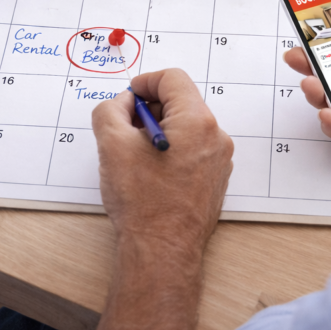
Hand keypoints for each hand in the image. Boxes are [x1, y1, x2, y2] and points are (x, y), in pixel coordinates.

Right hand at [92, 68, 233, 252]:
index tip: (127, 98)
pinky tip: (150, 173)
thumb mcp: (111, 145)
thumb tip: (121, 103)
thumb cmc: (142, 202)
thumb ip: (111, 110)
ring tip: (134, 156)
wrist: (161, 250)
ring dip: (159, 132)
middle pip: (181, 103)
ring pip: (186, 128)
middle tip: (125, 128)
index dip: (144, 83)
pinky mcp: (215, 180)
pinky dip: (171, 151)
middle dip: (149, 109)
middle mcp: (215, 137)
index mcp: (196, 121)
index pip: (172, 79)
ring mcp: (219, 160)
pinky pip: (193, 151)